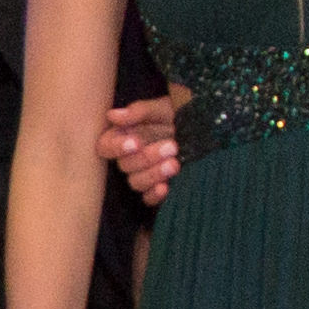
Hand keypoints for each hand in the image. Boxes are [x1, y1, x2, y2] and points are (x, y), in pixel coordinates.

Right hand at [100, 93, 184, 208]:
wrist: (202, 128)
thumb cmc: (178, 114)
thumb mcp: (162, 109)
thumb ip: (139, 112)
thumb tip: (112, 116)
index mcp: (123, 136)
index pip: (105, 147)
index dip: (116, 148)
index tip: (135, 143)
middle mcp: (130, 157)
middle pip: (125, 166)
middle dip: (147, 157)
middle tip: (172, 146)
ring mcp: (143, 174)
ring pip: (136, 182)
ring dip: (154, 174)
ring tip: (175, 163)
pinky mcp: (156, 189)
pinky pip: (147, 199)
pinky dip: (155, 195)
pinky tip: (166, 187)